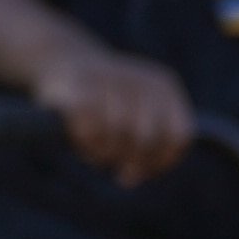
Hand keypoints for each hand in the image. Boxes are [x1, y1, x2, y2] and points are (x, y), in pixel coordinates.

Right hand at [34, 46, 191, 183]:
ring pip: (119, 134)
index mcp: (164, 87)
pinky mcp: (82, 85)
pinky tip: (79, 139)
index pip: (177, 136)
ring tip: (93, 152)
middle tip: (112, 163)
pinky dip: (85, 141)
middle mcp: (142, 80)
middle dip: (128, 159)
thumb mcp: (131, 120)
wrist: (62, 60)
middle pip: (146, 138)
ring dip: (103, 152)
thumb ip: (140, 151)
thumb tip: (129, 179)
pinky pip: (91, 128)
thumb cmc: (102, 102)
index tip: (141, 170)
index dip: (160, 161)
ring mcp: (113, 79)